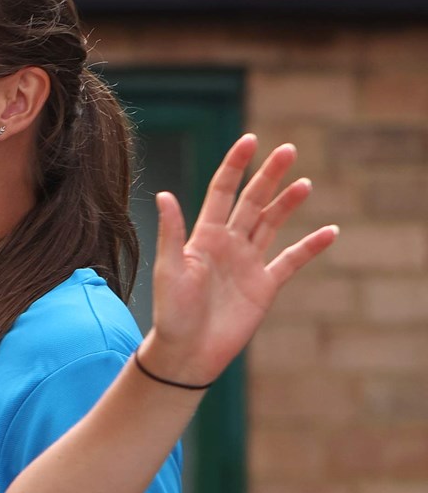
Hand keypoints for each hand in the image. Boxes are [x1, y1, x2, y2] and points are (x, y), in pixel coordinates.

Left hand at [137, 135, 337, 384]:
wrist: (187, 352)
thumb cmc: (171, 312)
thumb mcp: (169, 269)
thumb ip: (172, 232)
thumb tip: (164, 194)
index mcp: (203, 236)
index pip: (222, 192)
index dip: (235, 166)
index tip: (250, 140)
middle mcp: (228, 244)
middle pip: (252, 201)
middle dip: (269, 176)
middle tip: (289, 150)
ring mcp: (248, 263)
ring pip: (272, 224)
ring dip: (288, 203)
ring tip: (304, 183)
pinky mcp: (265, 286)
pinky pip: (292, 260)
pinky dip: (311, 246)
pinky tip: (329, 231)